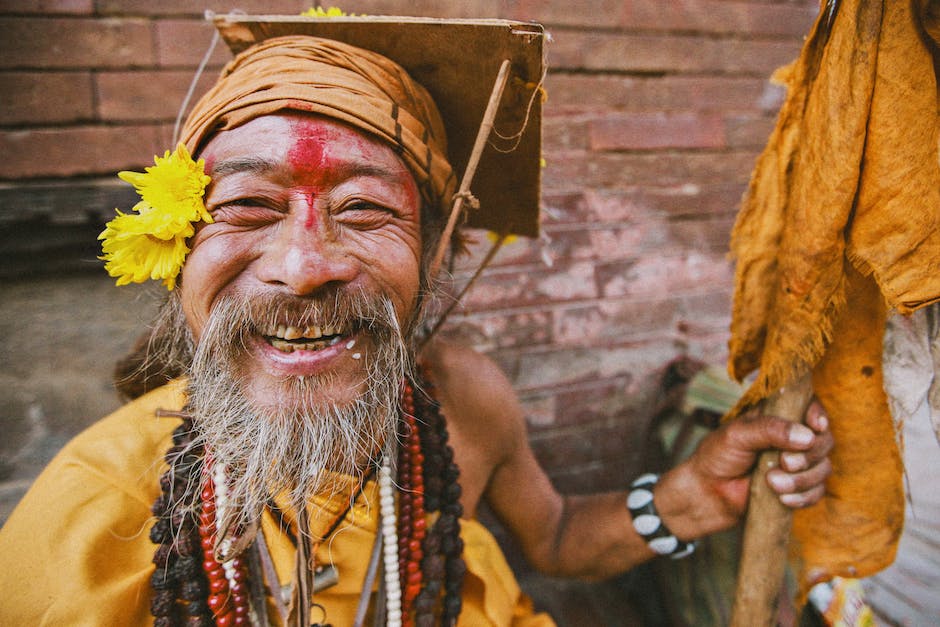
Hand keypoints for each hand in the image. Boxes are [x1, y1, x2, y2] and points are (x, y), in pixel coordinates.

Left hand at [658, 400, 832, 538]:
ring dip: (802, 479)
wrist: (705, 494)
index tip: (816, 427)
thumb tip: (807, 436)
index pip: (810, 408)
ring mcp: (795, 465)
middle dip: (809, 455)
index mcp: (775, 417)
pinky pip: (816, 492)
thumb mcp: (738, 435)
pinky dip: (803, 497)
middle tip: (784, 462)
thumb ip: (769, 430)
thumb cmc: (716, 457)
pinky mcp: (796, 489)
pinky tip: (782, 499)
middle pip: (824, 441)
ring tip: (772, 483)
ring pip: (823, 468)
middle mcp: (790, 439)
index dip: (818, 416)